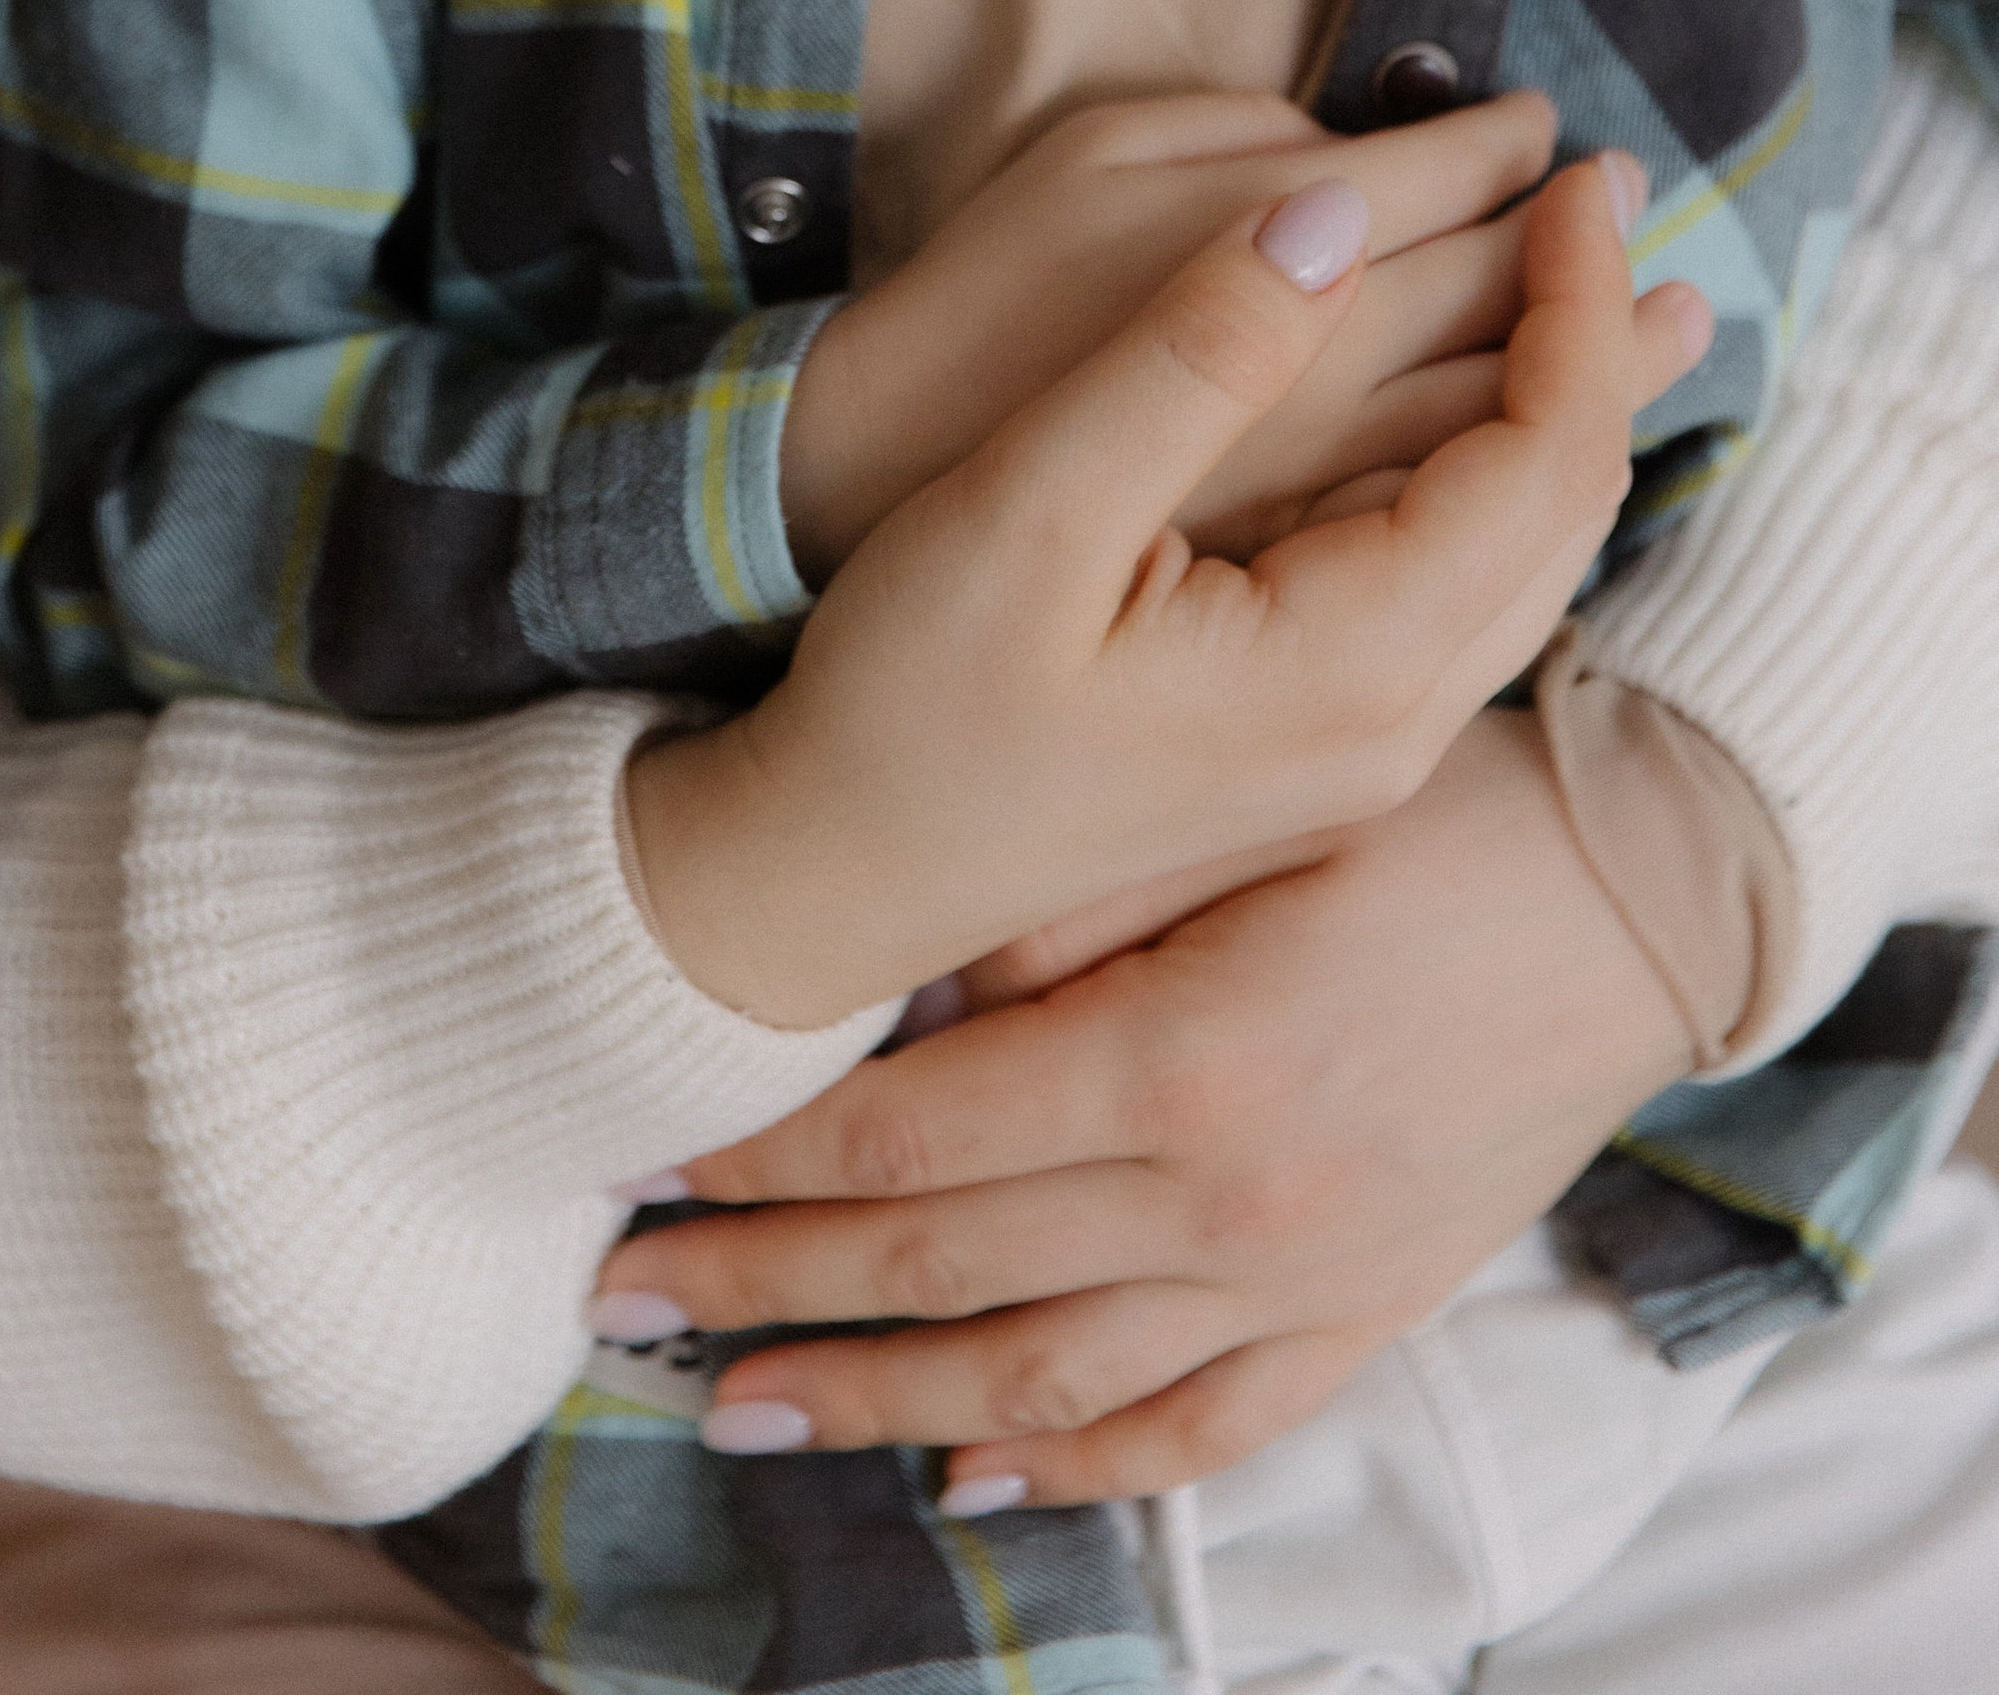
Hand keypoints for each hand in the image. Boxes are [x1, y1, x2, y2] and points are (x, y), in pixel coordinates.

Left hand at [601, 706, 1696, 1504]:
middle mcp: (1226, 1201)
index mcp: (1182, 1059)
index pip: (909, 1140)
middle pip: (941, 1271)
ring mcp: (1299, 1277)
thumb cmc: (1438, 802)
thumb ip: (1064, 909)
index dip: (763, 1159)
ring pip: (1042, 1380)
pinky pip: (1199, 1429)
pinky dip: (1079, 1465)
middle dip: (766, 1290)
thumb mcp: (1242, 807)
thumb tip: (911, 984)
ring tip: (739, 1410)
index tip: (646, 1162)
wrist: (1644, 882)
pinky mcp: (1366, 1309)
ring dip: (877, 1399)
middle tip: (628, 1304)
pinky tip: (976, 1470)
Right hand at [627, 158, 1698, 1028]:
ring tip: (1585, 283)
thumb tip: (1335, 208)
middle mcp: (1394, 728)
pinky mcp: (1320, 749)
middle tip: (1604, 194)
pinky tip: (1482, 413)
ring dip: (1565, 405)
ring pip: (1534, 558)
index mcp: (1349, 667)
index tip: (1565, 171)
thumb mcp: (1029, 506)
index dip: (1575, 301)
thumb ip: (1192, 355)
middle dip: (1603, 340)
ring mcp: (1364, 754)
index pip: (1544, 456)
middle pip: (1571, 510)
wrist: (832, 877)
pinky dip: (1503, 474)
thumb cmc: (908, 700)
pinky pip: (1473, 592)